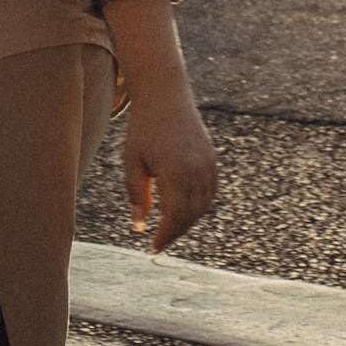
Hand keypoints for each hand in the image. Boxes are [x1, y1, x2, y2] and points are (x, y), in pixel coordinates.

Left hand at [121, 90, 217, 253]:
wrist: (165, 97)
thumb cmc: (143, 129)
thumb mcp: (133, 162)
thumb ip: (137, 195)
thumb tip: (140, 226)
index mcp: (175, 172)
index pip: (174, 216)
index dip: (165, 236)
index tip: (153, 248)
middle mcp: (196, 170)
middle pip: (190, 215)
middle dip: (175, 232)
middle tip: (159, 243)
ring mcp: (208, 165)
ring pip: (202, 207)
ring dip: (187, 221)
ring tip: (168, 228)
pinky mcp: (212, 161)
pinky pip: (210, 193)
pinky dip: (198, 206)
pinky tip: (183, 210)